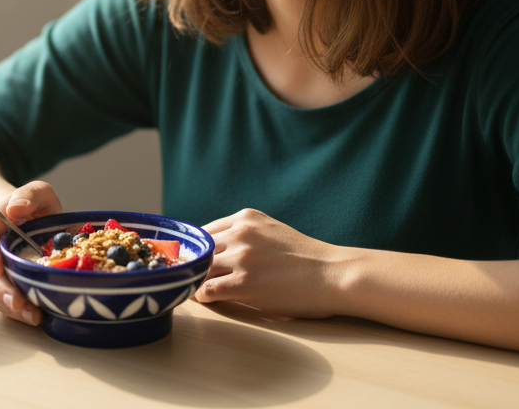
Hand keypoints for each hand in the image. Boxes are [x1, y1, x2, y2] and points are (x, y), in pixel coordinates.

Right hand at [0, 180, 61, 325]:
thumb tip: (16, 207)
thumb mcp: (39, 192)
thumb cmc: (34, 206)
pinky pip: (3, 302)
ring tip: (31, 315)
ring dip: (8, 306)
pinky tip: (34, 317)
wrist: (32, 221)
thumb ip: (29, 194)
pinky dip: (16, 313)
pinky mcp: (3, 287)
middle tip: (16, 302)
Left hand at [193, 208, 350, 318]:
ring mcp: (242, 258)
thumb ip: (247, 234)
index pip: (204, 232)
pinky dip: (202, 296)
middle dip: (191, 266)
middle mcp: (240, 233)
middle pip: (200, 251)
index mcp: (246, 218)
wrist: (334, 274)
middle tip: (184, 280)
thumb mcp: (273, 231)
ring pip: (201, 269)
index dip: (194, 250)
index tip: (189, 262)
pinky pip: (208, 289)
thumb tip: (220, 249)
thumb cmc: (308, 258)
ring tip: (190, 291)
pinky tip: (205, 300)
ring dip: (194, 281)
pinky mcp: (245, 282)